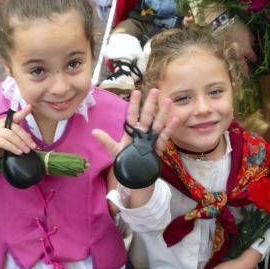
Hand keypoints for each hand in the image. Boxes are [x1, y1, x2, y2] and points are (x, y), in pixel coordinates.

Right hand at [0, 105, 35, 192]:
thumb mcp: (7, 142)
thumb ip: (16, 138)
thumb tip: (29, 137)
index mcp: (2, 124)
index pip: (13, 116)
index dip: (22, 112)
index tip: (30, 107)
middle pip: (14, 127)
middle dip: (25, 137)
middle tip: (32, 146)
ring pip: (10, 134)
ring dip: (20, 143)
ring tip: (26, 151)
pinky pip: (3, 142)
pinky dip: (12, 147)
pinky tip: (18, 152)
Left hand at [93, 88, 177, 206]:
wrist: (135, 178)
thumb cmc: (125, 163)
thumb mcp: (115, 151)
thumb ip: (106, 141)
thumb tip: (94, 131)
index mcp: (131, 132)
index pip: (132, 116)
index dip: (134, 104)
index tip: (136, 92)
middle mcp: (142, 134)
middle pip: (147, 116)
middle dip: (150, 104)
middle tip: (155, 90)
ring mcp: (152, 140)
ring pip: (158, 124)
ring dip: (163, 113)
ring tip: (168, 101)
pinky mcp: (158, 148)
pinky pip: (164, 137)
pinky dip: (170, 129)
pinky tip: (175, 120)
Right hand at [219, 19, 256, 75]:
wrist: (222, 25)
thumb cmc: (237, 26)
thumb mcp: (248, 31)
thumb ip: (251, 40)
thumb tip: (253, 44)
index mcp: (247, 50)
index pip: (253, 58)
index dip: (255, 60)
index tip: (256, 61)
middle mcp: (238, 55)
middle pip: (243, 67)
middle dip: (246, 72)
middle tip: (247, 78)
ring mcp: (229, 55)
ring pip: (233, 66)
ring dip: (235, 72)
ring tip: (236, 79)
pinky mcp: (221, 53)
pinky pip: (226, 61)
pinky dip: (228, 65)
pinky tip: (228, 68)